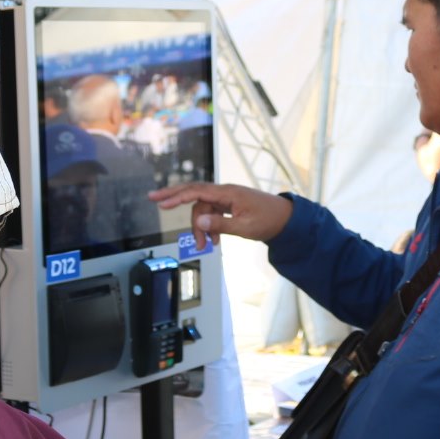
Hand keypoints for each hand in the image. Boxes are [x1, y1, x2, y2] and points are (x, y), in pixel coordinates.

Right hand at [148, 181, 291, 244]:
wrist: (285, 220)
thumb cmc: (268, 221)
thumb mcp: (245, 227)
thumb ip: (220, 225)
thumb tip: (199, 222)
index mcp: (229, 193)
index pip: (197, 192)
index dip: (177, 196)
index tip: (160, 202)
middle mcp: (225, 192)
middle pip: (194, 195)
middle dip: (174, 198)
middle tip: (154, 201)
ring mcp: (226, 198)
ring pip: (202, 210)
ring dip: (200, 228)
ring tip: (206, 247)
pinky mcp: (228, 206)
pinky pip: (211, 214)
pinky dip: (209, 227)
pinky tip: (213, 241)